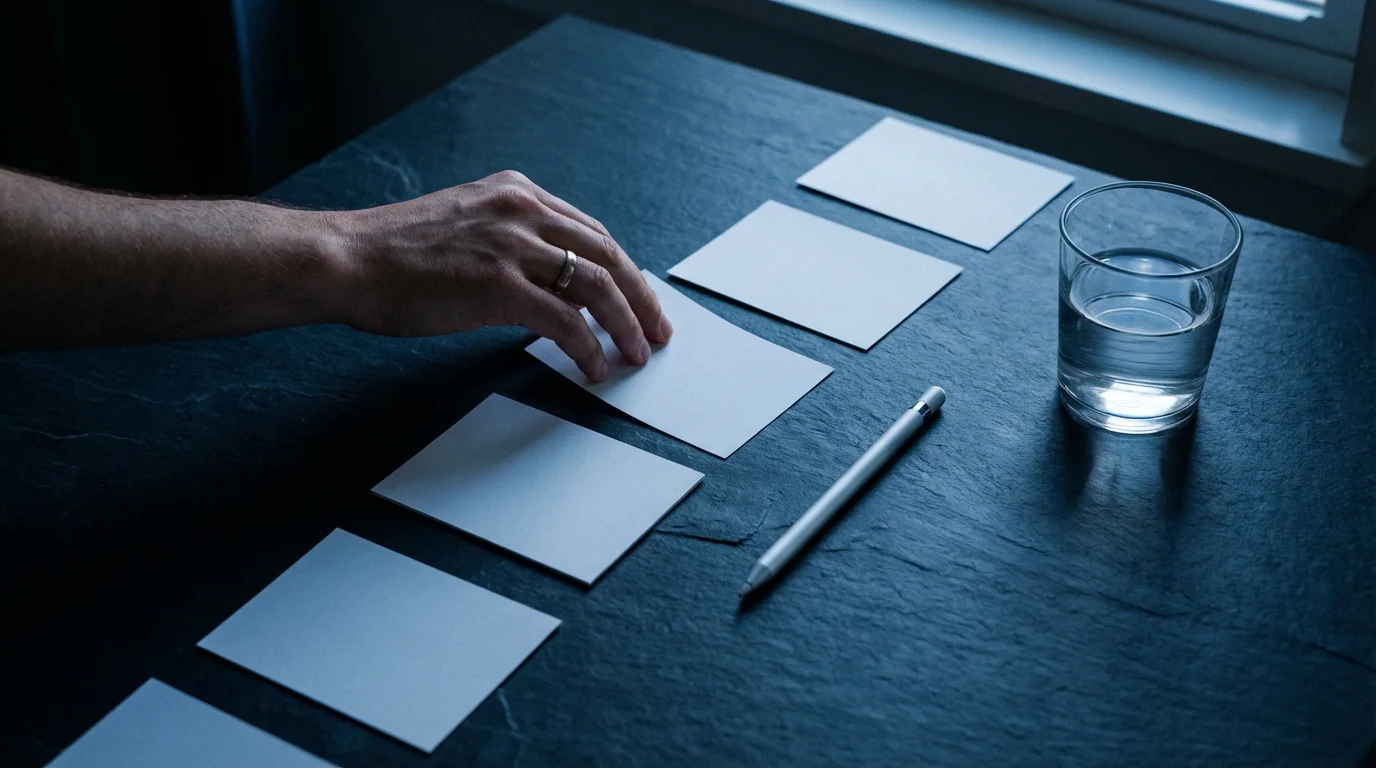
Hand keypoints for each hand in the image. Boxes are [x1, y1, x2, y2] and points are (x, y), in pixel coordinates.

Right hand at [334, 170, 671, 381]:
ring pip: (598, 286)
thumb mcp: (464, 228)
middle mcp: (522, 210)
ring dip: (625, 325)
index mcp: (515, 193)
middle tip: (656, 331)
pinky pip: (567, 321)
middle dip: (641, 297)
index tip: (639, 298)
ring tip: (636, 354)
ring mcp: (513, 246)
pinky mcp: (501, 285)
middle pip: (608, 254)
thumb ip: (509, 243)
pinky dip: (588, 347)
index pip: (590, 231)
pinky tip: (594, 367)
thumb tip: (551, 287)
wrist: (345, 260)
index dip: (622, 269)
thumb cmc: (392, 254)